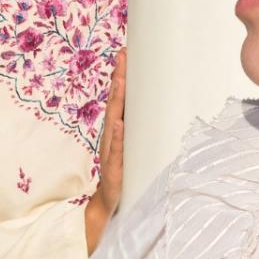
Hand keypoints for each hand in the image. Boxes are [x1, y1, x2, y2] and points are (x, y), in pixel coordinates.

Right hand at [85, 48, 125, 253]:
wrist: (108, 204)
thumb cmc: (122, 175)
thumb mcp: (130, 150)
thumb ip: (135, 132)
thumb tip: (151, 113)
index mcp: (116, 131)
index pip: (120, 100)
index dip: (121, 77)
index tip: (125, 53)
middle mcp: (111, 137)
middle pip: (115, 104)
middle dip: (119, 80)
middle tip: (123, 57)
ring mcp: (111, 152)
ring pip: (114, 122)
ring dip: (117, 101)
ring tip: (121, 81)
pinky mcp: (115, 169)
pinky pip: (116, 150)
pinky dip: (116, 137)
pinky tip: (118, 124)